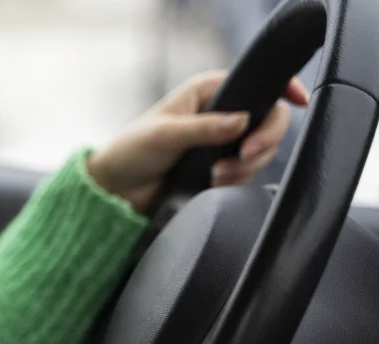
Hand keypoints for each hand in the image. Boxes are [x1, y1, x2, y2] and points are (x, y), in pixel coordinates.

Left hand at [87, 70, 309, 212]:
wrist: (116, 190)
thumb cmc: (131, 151)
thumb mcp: (165, 135)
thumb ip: (204, 128)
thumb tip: (242, 122)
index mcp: (208, 92)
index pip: (257, 83)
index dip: (282, 89)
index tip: (297, 101)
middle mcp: (220, 115)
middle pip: (269, 121)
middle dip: (263, 141)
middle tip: (244, 155)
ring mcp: (222, 144)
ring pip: (260, 152)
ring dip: (244, 166)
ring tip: (215, 174)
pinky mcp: (219, 170)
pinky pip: (246, 175)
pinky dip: (235, 181)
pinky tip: (213, 183)